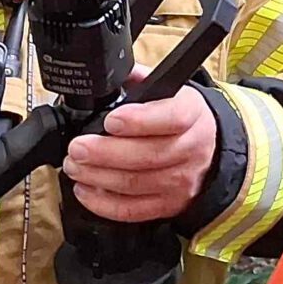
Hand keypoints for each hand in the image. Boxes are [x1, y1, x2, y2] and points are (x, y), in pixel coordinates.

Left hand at [63, 73, 216, 223]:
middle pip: (147, 156)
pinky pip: (133, 210)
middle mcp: (191, 149)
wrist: (208, 149)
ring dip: (98, 176)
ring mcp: (181, 181)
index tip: (111, 120)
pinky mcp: (169, 205)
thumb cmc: (179, 118)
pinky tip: (85, 189)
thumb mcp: (168, 91)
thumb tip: (108, 73)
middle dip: (104, 153)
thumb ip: (138, 82)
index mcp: (191, 114)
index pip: (171, 118)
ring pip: (135, 184)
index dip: (139, 120)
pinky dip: (103, 203)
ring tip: (74, 165)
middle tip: (77, 147)